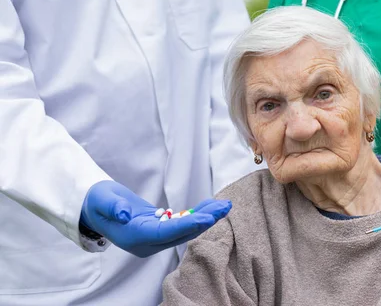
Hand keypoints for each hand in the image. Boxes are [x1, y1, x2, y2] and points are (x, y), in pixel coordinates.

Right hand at [80, 180, 230, 257]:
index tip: (208, 218)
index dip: (188, 226)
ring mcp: (154, 237)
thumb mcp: (102, 200)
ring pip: (185, 229)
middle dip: (205, 220)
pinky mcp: (159, 229)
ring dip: (206, 217)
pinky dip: (197, 215)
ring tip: (225, 205)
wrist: (94, 206)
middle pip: (181, 233)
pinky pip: (183, 223)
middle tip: (225, 207)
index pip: (166, 233)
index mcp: (135, 238)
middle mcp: (147, 242)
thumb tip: (125, 214)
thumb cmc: (97, 201)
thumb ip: (114, 207)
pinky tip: (211, 205)